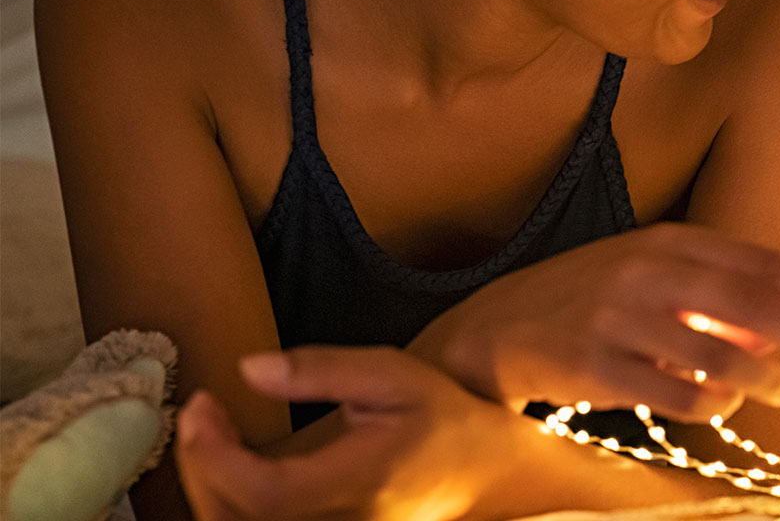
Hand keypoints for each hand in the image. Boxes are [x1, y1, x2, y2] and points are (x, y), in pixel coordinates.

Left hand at [176, 347, 517, 520]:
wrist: (485, 471)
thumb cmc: (443, 420)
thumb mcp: (392, 375)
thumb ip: (320, 370)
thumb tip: (249, 369)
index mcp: (359, 481)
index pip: (262, 490)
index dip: (213, 455)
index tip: (202, 404)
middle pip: (234, 517)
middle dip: (199, 464)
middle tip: (199, 412)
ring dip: (208, 485)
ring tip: (210, 434)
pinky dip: (227, 500)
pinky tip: (232, 464)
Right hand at [411, 221, 779, 423]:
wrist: (490, 329)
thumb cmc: (589, 304)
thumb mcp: (656, 279)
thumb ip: (722, 297)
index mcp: (671, 243)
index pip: (765, 264)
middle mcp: (649, 272)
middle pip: (755, 305)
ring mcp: (619, 317)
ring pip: (719, 352)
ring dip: (769, 377)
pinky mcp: (593, 364)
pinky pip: (672, 393)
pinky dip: (710, 405)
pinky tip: (721, 407)